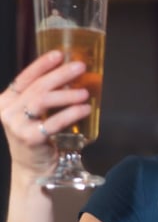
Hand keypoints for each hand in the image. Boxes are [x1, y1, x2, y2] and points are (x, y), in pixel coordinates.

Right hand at [0, 50, 90, 182]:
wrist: (32, 167)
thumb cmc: (37, 134)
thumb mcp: (35, 112)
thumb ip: (45, 95)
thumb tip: (71, 75)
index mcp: (7, 100)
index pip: (24, 77)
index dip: (42, 64)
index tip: (59, 54)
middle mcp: (8, 111)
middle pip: (38, 87)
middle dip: (61, 74)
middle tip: (80, 67)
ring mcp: (16, 125)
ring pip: (43, 100)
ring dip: (67, 94)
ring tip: (85, 92)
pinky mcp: (30, 138)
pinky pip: (54, 122)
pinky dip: (72, 113)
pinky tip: (85, 109)